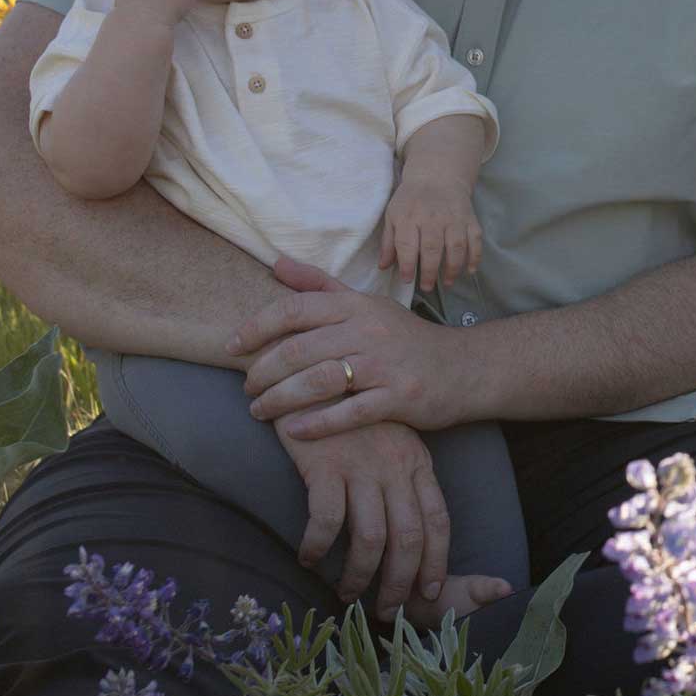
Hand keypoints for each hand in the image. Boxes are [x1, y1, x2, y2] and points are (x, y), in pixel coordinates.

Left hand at [234, 255, 476, 435]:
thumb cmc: (405, 338)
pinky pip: (349, 412)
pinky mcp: (399, 397)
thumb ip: (320, 285)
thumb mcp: (366, 304)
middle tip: (246, 388)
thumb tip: (276, 263)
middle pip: (299, 349)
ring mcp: (384, 364)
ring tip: (259, 412)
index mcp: (356, 305)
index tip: (232, 347)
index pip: (294, 309)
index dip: (256, 328)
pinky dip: (317, 424)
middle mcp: (368, 330)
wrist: (464, 368)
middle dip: (263, 372)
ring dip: (280, 400)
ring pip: (319, 381)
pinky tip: (295, 431)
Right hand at [276, 414, 451, 616]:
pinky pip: (326, 520)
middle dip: (400, 583)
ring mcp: (362, 465)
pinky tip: (308, 557)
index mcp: (416, 462)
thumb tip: (406, 529)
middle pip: (409, 538)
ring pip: (370, 539)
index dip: (436, 561)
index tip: (429, 591)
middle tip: (386, 610)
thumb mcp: (389, 438)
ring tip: (346, 594)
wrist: (314, 369)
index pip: (437, 520)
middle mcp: (395, 467)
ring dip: (358, 575)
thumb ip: (401, 476)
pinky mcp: (325, 464)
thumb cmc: (349, 410)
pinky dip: (317, 546)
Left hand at [380, 169, 482, 294]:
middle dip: (430, 271)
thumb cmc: (411, 200)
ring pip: (456, 246)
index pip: (407, 244)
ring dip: (453, 268)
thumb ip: (388, 242)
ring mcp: (454, 217)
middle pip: (432, 248)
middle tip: (427, 287)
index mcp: (409, 216)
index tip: (408, 280)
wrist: (437, 176)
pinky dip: (475, 256)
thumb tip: (383, 267)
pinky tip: (470, 270)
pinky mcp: (470, 218)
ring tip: (448, 282)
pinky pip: (475, 240)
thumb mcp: (393, 215)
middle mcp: (432, 217)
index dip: (407, 265)